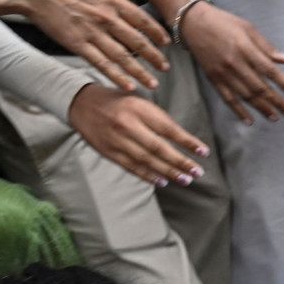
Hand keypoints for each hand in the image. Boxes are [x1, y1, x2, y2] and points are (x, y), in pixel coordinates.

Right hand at [0, 0, 169, 91]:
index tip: (167, 42)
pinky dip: (116, 76)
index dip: (156, 32)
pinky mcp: (76, 44)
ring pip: (122, 56)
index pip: (141, 18)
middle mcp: (105, 17)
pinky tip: (128, 86)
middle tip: (165, 69)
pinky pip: (101, 63)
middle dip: (154, 57)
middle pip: (136, 41)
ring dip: (139, 72)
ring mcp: (91, 32)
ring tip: (153, 84)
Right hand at [66, 83, 208, 187]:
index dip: (187, 141)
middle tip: (197, 172)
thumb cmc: (117, 101)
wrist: (81, 103)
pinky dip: (148, 175)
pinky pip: (131, 167)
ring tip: (185, 179)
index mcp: (138, 108)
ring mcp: (116, 140)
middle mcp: (127, 124)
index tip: (203, 152)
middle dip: (180, 162)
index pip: (168, 128)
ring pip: (147, 160)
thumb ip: (158, 119)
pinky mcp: (108, 151)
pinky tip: (162, 181)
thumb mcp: (139, 102)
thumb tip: (183, 140)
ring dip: (168, 172)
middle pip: (159, 148)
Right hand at [180, 3, 283, 123]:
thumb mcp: (247, 28)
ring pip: (245, 95)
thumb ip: (266, 46)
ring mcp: (222, 73)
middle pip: (259, 87)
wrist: (193, 23)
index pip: (269, 70)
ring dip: (261, 108)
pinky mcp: (213, 79)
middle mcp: (234, 63)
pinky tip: (249, 120)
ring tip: (275, 117)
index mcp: (245, 48)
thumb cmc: (224, 23)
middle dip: (276, 101)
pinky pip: (228, 98)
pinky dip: (239, 111)